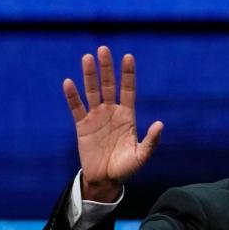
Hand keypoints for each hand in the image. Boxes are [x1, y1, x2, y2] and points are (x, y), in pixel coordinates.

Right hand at [63, 47, 163, 201]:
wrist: (106, 180)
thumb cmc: (126, 168)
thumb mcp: (141, 156)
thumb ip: (151, 141)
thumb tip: (160, 124)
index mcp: (127, 116)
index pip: (128, 90)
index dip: (128, 74)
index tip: (128, 57)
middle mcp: (112, 112)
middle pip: (109, 85)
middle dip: (107, 68)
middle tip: (103, 49)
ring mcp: (96, 117)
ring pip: (92, 92)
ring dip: (89, 75)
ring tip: (87, 58)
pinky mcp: (82, 126)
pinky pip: (76, 108)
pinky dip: (72, 96)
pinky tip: (69, 83)